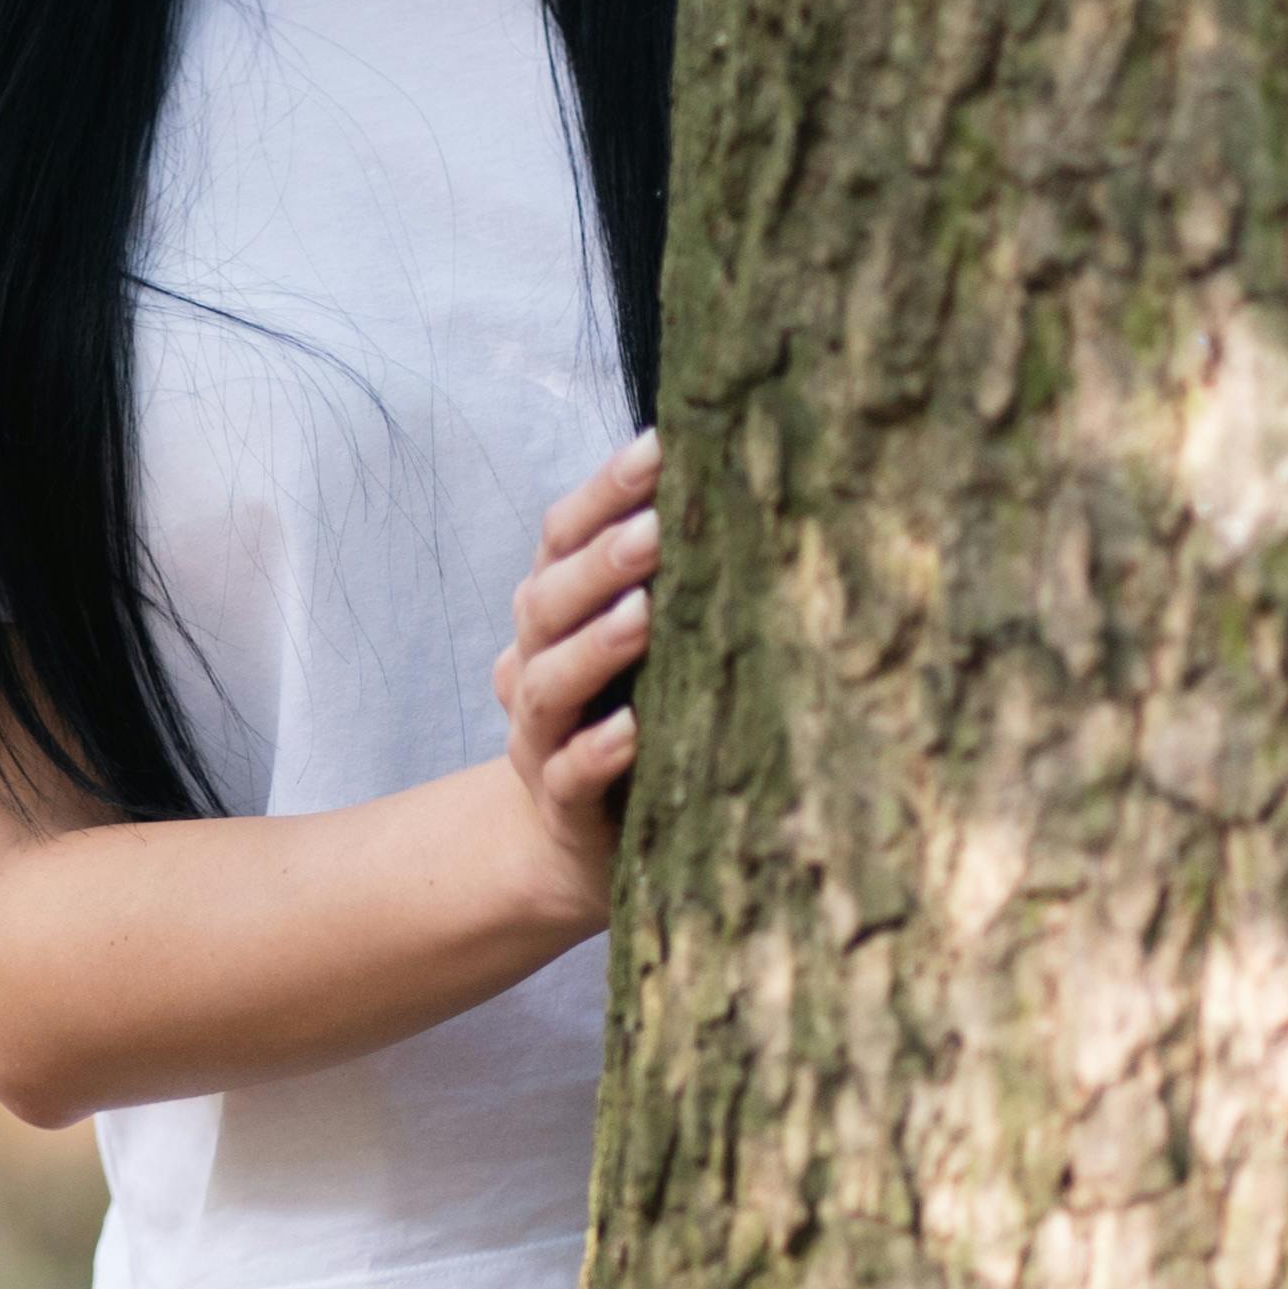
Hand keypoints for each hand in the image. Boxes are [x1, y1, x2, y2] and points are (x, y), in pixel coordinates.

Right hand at [490, 432, 658, 920]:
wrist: (573, 841)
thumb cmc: (629, 712)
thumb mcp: (645, 640)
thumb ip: (671, 575)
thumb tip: (754, 479)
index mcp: (554, 612)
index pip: (561, 537)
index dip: (603, 492)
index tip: (660, 447)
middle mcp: (533, 665)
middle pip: (546, 603)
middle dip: (599, 563)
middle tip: (654, 528)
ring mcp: (539, 737)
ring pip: (547, 685)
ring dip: (593, 647)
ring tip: (643, 616)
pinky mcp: (563, 805)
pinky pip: (568, 774)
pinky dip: (596, 752)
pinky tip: (632, 731)